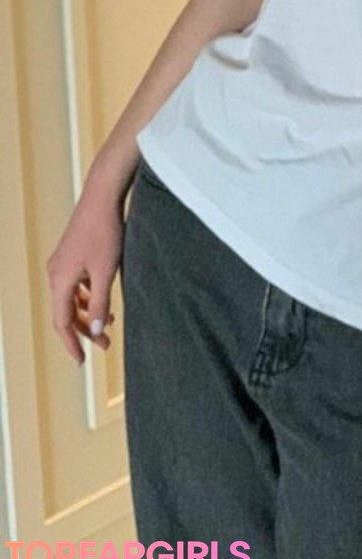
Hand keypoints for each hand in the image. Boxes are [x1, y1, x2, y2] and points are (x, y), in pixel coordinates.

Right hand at [46, 173, 123, 364]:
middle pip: (65, 311)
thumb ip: (99, 303)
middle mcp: (56, 273)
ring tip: (109, 321)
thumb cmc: (105, 232)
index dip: (72, 343)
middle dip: (83, 329)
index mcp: (60, 281)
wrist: (103, 197)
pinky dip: (88, 295)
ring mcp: (63, 262)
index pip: (61, 322)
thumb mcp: (106, 272)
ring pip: (71, 297)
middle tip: (105, 344)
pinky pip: (76, 283)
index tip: (82, 361)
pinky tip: (103, 297)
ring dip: (87, 312)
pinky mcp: (72, 253)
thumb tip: (93, 332)